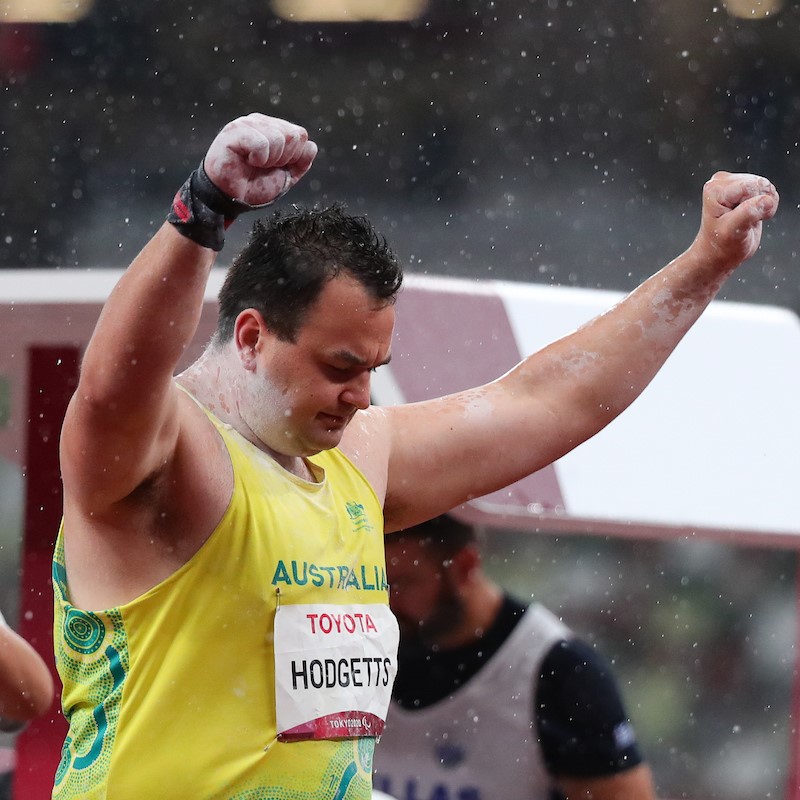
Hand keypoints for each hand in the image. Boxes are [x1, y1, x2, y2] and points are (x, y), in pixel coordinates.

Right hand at [203, 113, 317, 205]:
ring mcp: (247, 124)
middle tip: (265, 167)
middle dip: (283, 159)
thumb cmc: (253, 185)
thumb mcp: (285, 176)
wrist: (232, 199)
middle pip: (293, 135)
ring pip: (279, 138)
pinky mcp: (234, 132)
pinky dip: (259, 158)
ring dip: (270, 160)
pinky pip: (262, 143)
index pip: (300, 135)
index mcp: (273, 129)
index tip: (277, 167)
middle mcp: (260, 123)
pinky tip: (248, 161)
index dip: (293, 156)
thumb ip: (300, 162)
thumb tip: (311, 147)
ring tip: (255, 165)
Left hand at [693, 171, 778, 269]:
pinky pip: (769, 191)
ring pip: (767, 187)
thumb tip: (767, 200)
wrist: (719, 253)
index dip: (754, 205)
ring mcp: (735, 184)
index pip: (751, 187)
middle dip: (760, 205)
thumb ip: (748, 213)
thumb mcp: (732, 231)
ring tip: (747, 219)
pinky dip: (767, 206)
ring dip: (764, 206)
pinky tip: (753, 215)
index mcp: (715, 189)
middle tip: (744, 221)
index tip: (742, 220)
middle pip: (760, 184)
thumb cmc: (721, 245)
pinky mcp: (745, 189)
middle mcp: (723, 182)